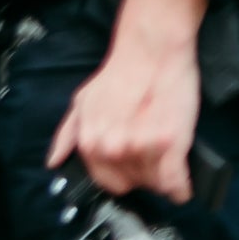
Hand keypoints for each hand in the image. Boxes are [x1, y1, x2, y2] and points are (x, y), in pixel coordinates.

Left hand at [48, 0, 205, 200]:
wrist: (152, 52)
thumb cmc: (122, 73)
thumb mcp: (83, 102)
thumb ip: (68, 134)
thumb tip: (56, 159)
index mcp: (91, 142)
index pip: (109, 183)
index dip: (123, 175)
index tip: (133, 166)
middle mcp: (113, 149)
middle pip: (136, 184)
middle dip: (145, 174)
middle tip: (152, 154)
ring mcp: (142, 148)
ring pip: (157, 184)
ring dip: (164, 176)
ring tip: (166, 155)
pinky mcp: (170, 145)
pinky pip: (176, 183)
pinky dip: (181, 187)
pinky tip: (182, 184)